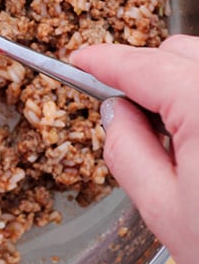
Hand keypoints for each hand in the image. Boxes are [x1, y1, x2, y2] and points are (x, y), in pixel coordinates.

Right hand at [72, 35, 198, 263]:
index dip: (104, 62)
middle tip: (129, 118)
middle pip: (178, 53)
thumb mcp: (163, 211)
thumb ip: (127, 150)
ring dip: (181, 88)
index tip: (82, 61)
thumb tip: (114, 113)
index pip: (144, 66)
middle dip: (146, 75)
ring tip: (177, 142)